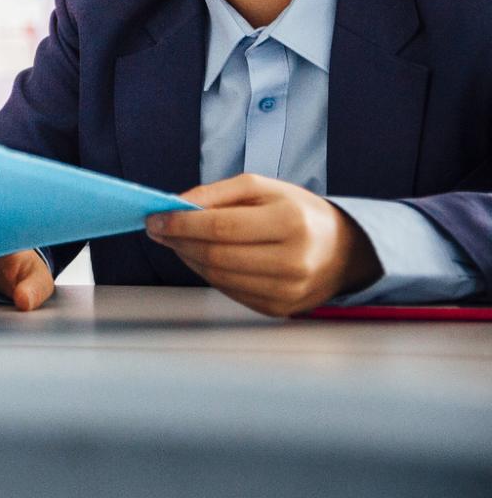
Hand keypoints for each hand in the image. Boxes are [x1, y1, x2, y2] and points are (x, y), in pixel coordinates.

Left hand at [146, 174, 381, 316]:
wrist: (343, 250)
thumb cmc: (296, 212)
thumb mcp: (261, 188)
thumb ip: (215, 193)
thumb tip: (175, 205)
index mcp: (290, 223)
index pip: (222, 227)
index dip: (182, 224)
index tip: (154, 218)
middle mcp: (293, 261)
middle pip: (217, 256)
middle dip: (179, 242)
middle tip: (157, 229)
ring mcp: (288, 291)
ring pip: (219, 278)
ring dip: (188, 259)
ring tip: (176, 241)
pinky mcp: (280, 310)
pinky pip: (230, 292)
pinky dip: (207, 274)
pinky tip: (201, 258)